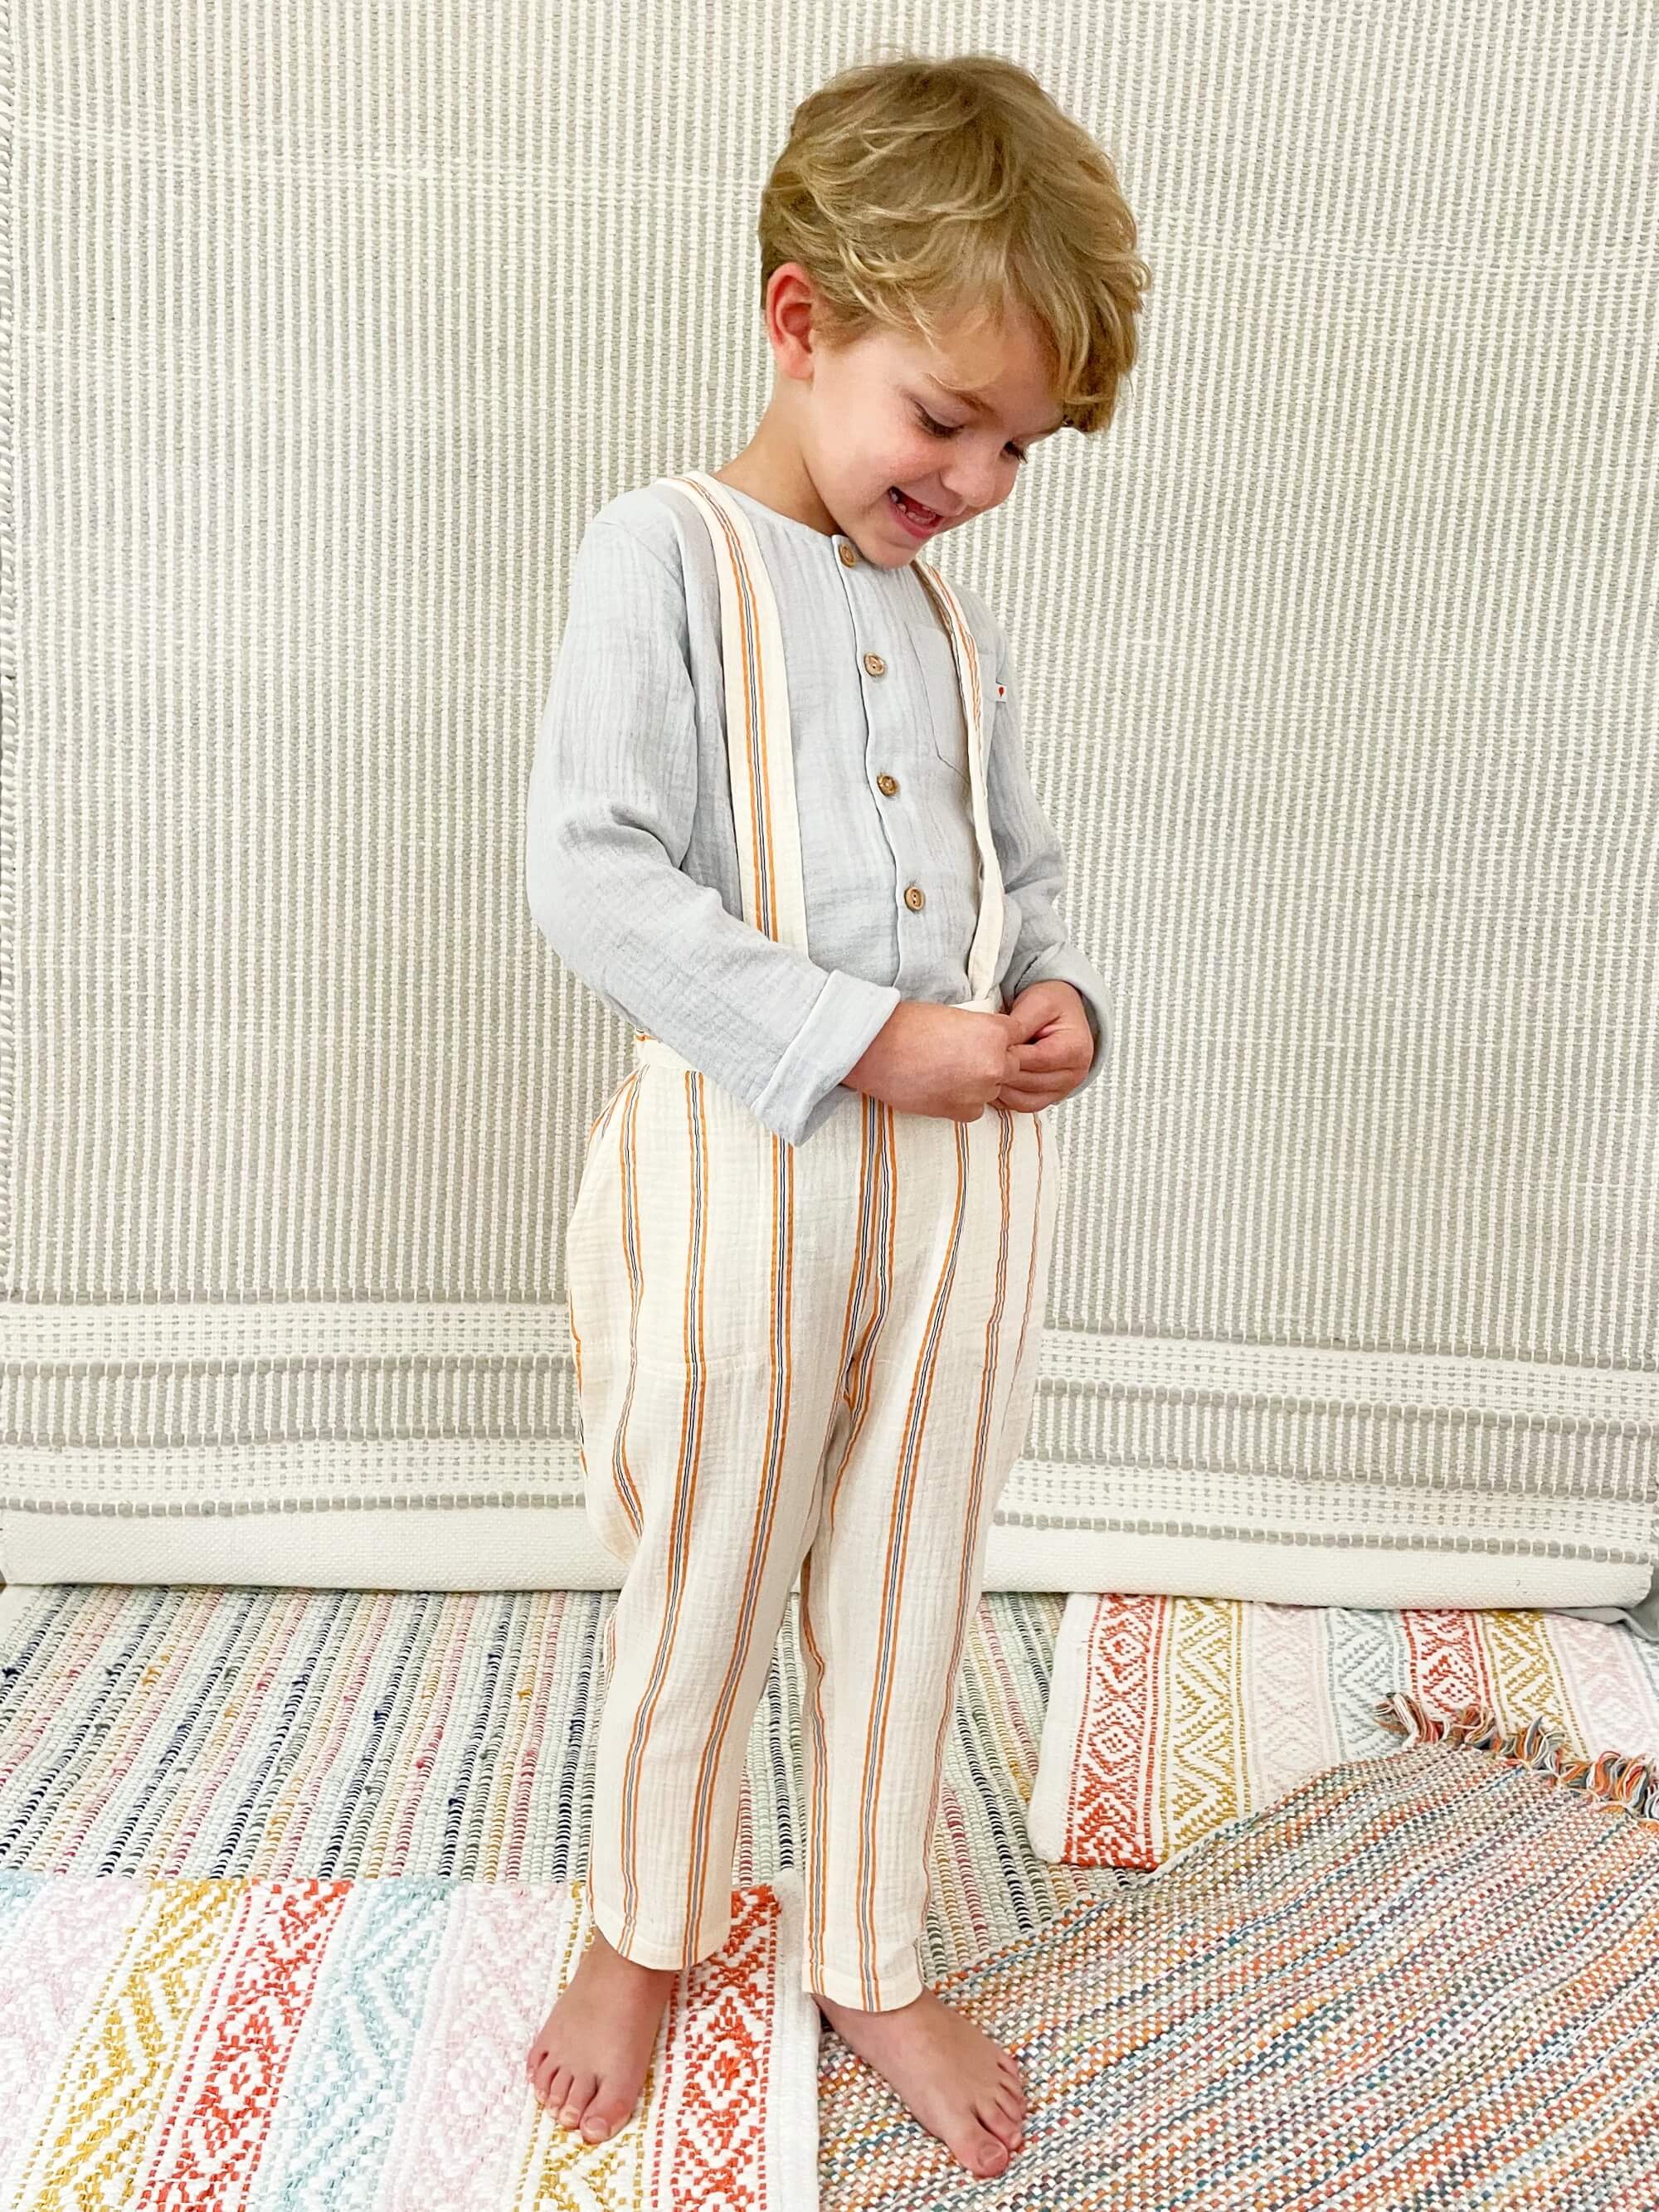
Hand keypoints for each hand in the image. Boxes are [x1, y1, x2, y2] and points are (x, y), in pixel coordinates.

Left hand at [993, 981, 1092, 1111]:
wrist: (1064, 1014)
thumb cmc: (1055, 1005)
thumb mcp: (1039, 1003)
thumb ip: (1021, 1023)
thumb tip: (1002, 1043)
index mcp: (1076, 1049)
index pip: (1037, 1059)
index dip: (1009, 1055)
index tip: (987, 1048)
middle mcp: (1074, 1074)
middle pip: (1029, 1082)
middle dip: (1001, 1072)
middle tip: (978, 1061)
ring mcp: (1063, 1089)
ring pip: (1025, 1099)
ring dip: (1000, 1088)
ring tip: (982, 1073)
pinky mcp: (1050, 1097)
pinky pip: (1024, 1106)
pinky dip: (1005, 1099)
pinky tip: (991, 1084)